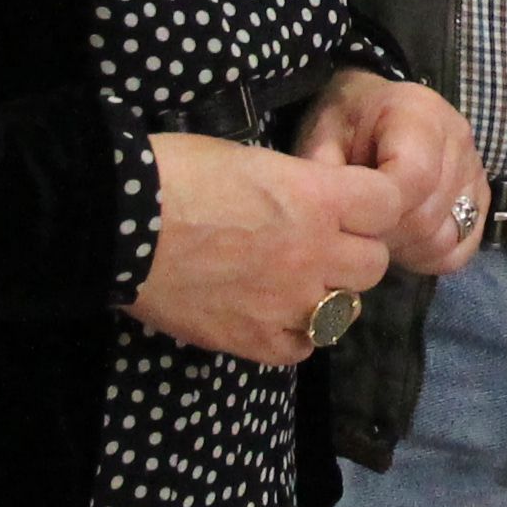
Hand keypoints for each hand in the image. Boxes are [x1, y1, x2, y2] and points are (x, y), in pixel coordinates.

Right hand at [133, 134, 405, 364]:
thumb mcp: (250, 159)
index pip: (388, 203)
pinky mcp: (256, 340)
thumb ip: (296, 185)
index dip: (373, 202)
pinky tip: (270, 315)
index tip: (353, 203)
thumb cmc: (176, 173)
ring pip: (345, 310)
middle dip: (353, 251)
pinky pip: (303, 348)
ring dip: (328, 294)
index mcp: (316, 198)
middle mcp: (315, 254)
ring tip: (295, 283)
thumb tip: (308, 200)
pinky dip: (294, 333)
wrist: (117, 224)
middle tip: (321, 244)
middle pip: (373, 264)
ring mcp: (288, 304)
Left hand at [295, 68, 487, 280]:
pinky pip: (463, 247)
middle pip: (430, 214)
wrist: (372, 111)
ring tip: (378, 235)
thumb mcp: (321, 137)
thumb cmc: (345, 124)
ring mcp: (474, 168)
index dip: (381, 210)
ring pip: (448, 236)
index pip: (415, 177)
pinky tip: (404, 242)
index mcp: (419, 112)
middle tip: (358, 233)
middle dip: (388, 235)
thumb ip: (324, 175)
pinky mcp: (481, 196)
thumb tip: (329, 220)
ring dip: (408, 248)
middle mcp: (457, 137)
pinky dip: (431, 256)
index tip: (353, 218)